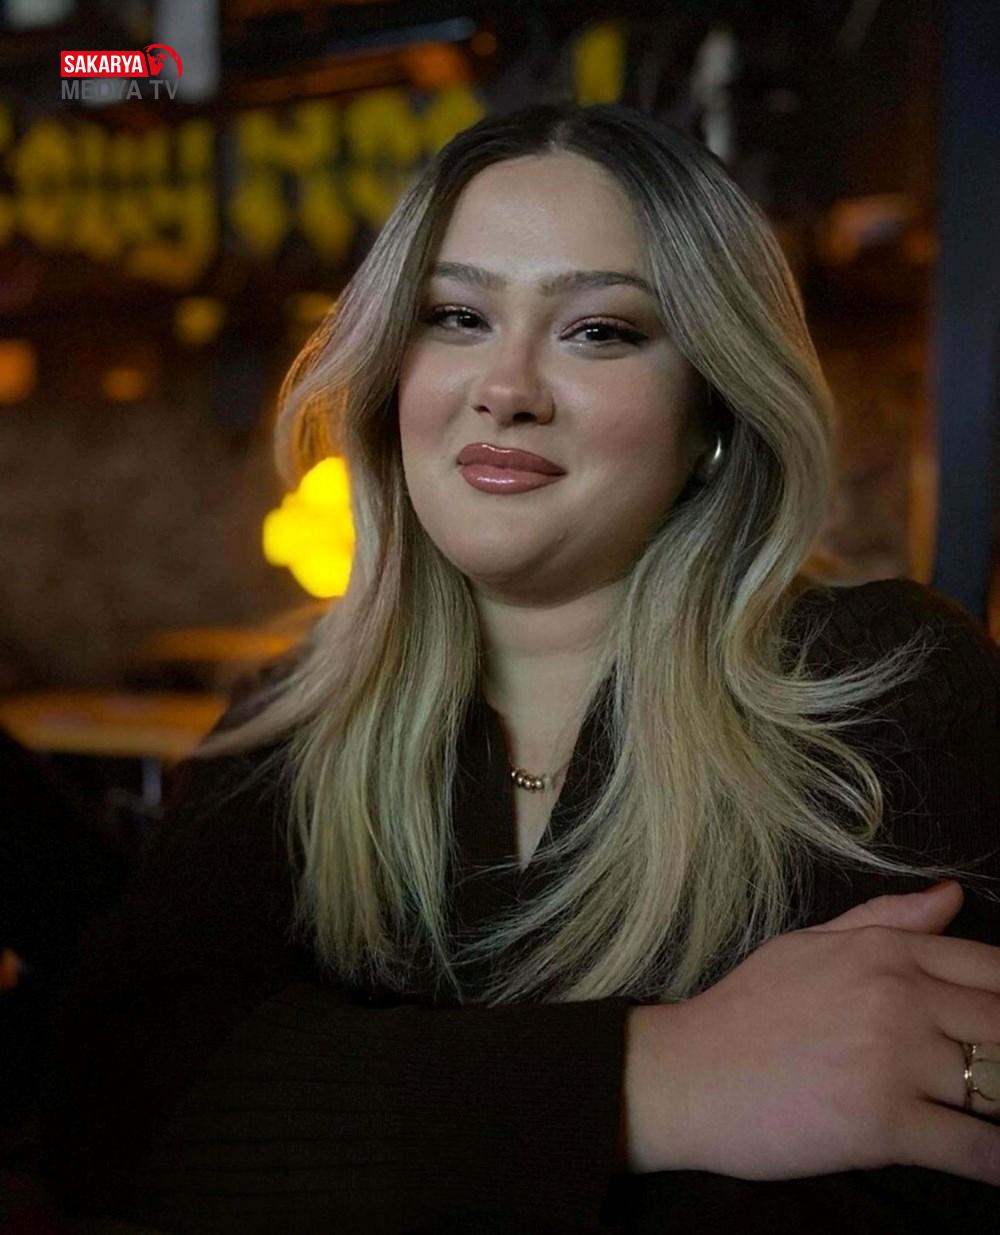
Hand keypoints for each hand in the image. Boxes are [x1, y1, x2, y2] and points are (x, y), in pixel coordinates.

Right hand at [629, 881, 999, 1184]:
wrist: (688, 1073)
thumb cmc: (746, 1010)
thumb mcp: (809, 945)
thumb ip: (886, 920)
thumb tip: (952, 896)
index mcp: (884, 951)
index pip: (993, 969)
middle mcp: (897, 996)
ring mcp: (892, 1059)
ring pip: (998, 1084)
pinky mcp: (884, 1124)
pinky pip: (973, 1148)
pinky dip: (998, 1161)